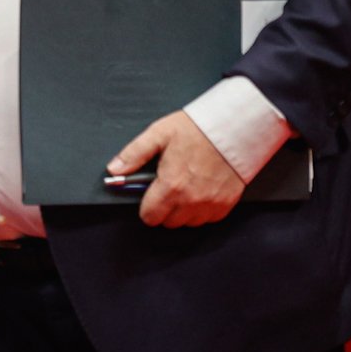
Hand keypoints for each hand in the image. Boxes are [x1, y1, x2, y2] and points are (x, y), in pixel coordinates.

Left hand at [107, 109, 246, 227]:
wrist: (236, 128)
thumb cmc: (197, 129)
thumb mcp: (159, 134)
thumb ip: (134, 154)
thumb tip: (114, 169)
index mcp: (172, 185)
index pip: (150, 217)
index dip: (146, 207)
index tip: (148, 196)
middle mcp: (192, 200)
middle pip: (168, 222)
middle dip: (163, 208)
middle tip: (167, 187)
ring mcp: (211, 204)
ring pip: (188, 222)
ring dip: (183, 211)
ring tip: (184, 187)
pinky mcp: (226, 204)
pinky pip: (208, 218)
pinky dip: (201, 210)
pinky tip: (200, 191)